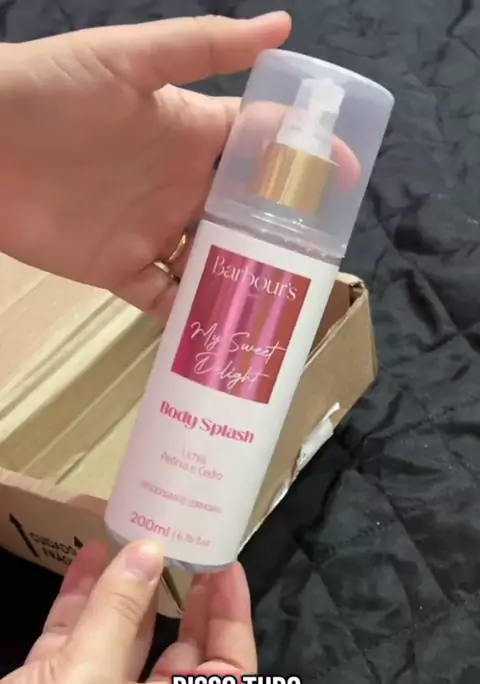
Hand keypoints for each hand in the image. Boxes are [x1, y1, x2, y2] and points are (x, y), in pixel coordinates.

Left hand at [0, 12, 290, 320]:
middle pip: (243, 216)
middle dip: (278, 239)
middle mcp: (179, 184)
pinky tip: (217, 332)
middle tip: (315, 266)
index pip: (259, 147)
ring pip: (210, 263)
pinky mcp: (119, 269)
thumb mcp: (130, 61)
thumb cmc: (51, 91)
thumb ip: (204, 48)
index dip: (302, 161)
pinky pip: (163, 299)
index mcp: (190, 134)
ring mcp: (151, 230)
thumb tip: (284, 26)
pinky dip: (189, 316)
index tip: (345, 182)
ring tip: (277, 311)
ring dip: (240, 284)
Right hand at [0, 541, 255, 683]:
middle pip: (181, 654)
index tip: (228, 570)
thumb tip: (150, 549)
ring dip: (131, 592)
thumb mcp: (87, 682)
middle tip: (193, 553)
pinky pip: (76, 636)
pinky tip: (90, 555)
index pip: (227, 673)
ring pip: (123, 637)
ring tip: (142, 542)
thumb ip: (118, 613)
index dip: (234, 622)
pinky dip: (83, 598)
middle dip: (190, 603)